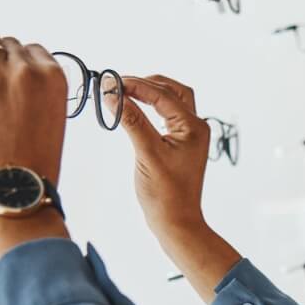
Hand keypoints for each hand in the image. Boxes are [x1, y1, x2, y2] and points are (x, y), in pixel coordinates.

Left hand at [0, 26, 67, 192]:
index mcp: (54, 79)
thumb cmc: (33, 162)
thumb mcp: (51, 119)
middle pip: (10, 45)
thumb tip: (16, 77)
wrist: (14, 187)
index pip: (35, 51)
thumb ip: (39, 92)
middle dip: (2, 58)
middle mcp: (27, 70)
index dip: (22, 63)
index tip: (14, 76)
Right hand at [112, 74, 211, 234]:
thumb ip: (131, 120)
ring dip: (149, 92)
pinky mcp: (181, 143)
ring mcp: (190, 135)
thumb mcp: (146, 153)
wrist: (176, 222)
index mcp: (193, 126)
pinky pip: (168, 115)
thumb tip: (112, 94)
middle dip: (144, 84)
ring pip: (172, 100)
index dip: (134, 85)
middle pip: (171, 90)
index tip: (109, 82)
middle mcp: (196, 126)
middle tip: (116, 85)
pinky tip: (135, 109)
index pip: (162, 94)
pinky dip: (151, 107)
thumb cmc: (165, 194)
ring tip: (124, 92)